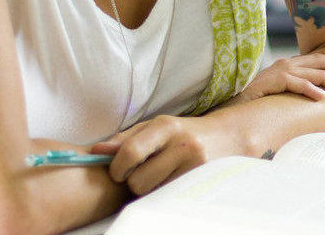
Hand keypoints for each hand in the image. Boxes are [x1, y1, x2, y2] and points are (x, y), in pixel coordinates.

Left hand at [88, 114, 248, 194]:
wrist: (228, 138)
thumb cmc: (183, 133)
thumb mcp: (156, 127)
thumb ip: (125, 138)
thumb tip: (95, 151)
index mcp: (166, 126)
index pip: (130, 152)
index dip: (116, 168)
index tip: (116, 172)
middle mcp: (182, 145)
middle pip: (139, 181)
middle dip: (134, 182)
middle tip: (142, 174)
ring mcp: (195, 166)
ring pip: (153, 193)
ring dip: (149, 190)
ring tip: (158, 177)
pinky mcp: (202, 182)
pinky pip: (168, 197)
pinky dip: (163, 193)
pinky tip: (170, 182)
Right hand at [221, 53, 324, 106]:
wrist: (232, 107)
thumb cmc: (254, 104)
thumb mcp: (277, 95)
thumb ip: (290, 92)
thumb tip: (308, 100)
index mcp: (283, 67)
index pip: (308, 61)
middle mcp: (281, 66)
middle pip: (312, 64)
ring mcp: (276, 72)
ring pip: (308, 74)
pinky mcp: (271, 81)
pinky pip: (295, 84)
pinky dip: (308, 89)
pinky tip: (320, 96)